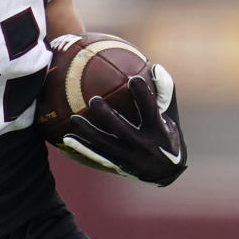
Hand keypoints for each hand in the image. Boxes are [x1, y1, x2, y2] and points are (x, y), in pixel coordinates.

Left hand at [62, 65, 186, 186]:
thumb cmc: (167, 134)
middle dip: (108, 116)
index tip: (132, 79)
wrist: (167, 172)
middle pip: (123, 131)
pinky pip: (97, 156)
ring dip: (89, 132)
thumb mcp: (171, 115)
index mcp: (159, 131)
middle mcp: (144, 146)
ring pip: (106, 144)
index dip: (143, 96)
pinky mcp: (119, 166)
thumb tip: (154, 66)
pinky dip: (82, 148)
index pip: (151, 111)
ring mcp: (130, 158)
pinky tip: (67, 138)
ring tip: (74, 118)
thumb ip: (165, 92)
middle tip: (94, 100)